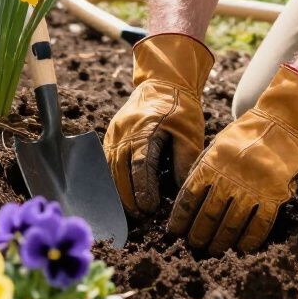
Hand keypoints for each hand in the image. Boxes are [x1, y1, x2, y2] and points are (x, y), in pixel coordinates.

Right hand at [103, 32, 213, 214]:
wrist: (164, 81)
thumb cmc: (180, 108)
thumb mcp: (189, 132)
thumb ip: (184, 161)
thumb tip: (180, 192)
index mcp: (145, 129)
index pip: (141, 165)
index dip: (144, 189)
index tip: (150, 209)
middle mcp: (124, 131)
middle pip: (120, 171)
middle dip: (129, 197)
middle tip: (140, 217)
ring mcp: (114, 132)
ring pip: (111, 168)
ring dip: (120, 191)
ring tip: (132, 211)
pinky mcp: (111, 135)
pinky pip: (108, 161)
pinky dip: (114, 179)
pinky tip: (122, 194)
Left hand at [167, 63, 297, 255]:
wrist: (282, 125)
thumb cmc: (246, 135)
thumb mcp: (218, 144)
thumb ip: (202, 167)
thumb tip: (187, 197)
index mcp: (212, 163)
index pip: (189, 197)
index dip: (180, 218)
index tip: (174, 232)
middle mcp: (229, 178)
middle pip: (208, 215)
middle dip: (198, 235)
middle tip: (194, 246)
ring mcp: (252, 188)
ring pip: (231, 225)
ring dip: (220, 242)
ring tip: (213, 251)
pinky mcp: (274, 195)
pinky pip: (259, 225)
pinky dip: (249, 240)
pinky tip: (242, 248)